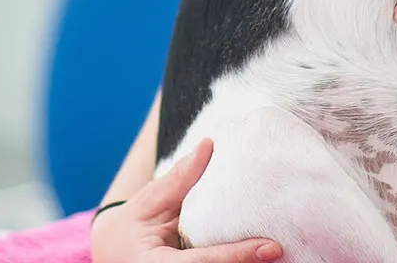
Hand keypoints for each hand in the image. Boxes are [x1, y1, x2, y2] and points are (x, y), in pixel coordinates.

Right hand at [89, 138, 281, 262]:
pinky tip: (259, 253)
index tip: (272, 248)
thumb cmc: (128, 230)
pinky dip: (237, 261)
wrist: (112, 255)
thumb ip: (178, 181)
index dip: (239, 256)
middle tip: (284, 249)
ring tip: (277, 253)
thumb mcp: (147, 204)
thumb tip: (208, 145)